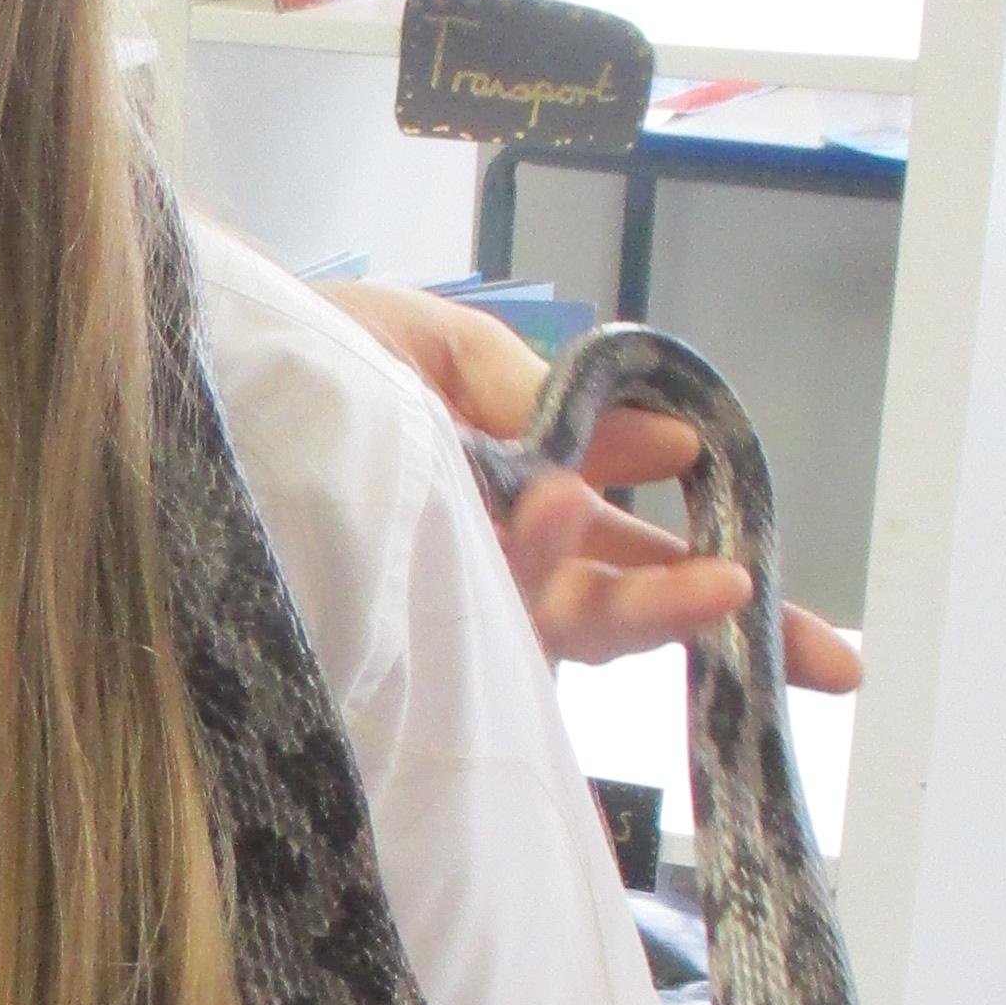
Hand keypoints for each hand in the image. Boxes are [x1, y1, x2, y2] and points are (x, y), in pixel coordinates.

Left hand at [311, 281, 865, 692]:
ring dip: (645, 598)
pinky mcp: (391, 627)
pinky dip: (530, 566)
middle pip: (623, 606)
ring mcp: (444, 603)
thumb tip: (653, 440)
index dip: (716, 572)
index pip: (629, 540)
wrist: (179, 381)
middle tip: (826, 656)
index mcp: (516, 494)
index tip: (800, 609)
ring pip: (570, 623)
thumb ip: (534, 391)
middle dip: (724, 626)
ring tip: (718, 581)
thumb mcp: (433, 347)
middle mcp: (489, 564)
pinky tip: (562, 515)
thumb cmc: (298, 356)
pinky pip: (480, 617)